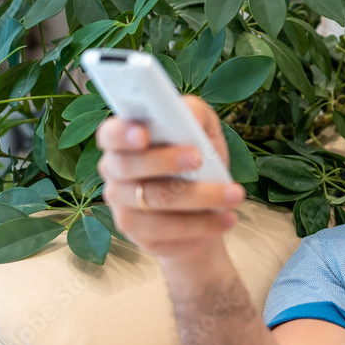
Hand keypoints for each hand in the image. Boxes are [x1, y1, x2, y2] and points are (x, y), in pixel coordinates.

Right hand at [96, 95, 245, 264]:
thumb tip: (189, 114)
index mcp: (126, 139)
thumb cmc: (200, 165)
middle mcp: (115, 169)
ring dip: (200, 196)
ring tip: (234, 194)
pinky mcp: (134, 230)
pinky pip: (166, 228)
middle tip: (199, 159)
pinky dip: (202, 223)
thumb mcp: (205, 133)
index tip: (143, 134)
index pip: (111, 133)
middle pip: (129, 165)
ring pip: (155, 199)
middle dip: (165, 161)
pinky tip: (227, 218)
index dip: (122, 133)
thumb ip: (195, 114)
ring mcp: (121, 202)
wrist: (206, 213)